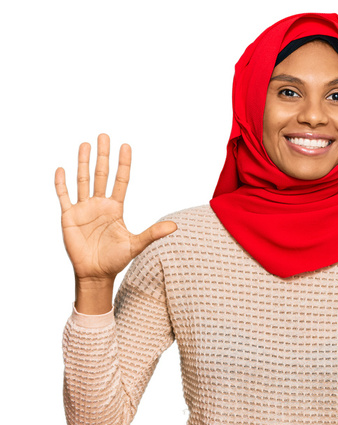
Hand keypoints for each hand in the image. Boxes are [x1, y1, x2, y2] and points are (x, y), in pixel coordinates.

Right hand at [55, 133, 176, 281]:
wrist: (96, 274)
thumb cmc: (115, 260)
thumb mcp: (135, 245)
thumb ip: (153, 233)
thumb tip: (175, 226)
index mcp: (115, 208)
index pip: (120, 181)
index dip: (123, 164)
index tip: (125, 146)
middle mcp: (99, 204)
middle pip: (101, 175)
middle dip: (103, 156)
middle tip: (104, 136)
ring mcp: (83, 209)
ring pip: (83, 180)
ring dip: (83, 163)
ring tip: (85, 144)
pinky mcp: (69, 217)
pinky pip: (64, 196)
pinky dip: (61, 184)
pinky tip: (61, 169)